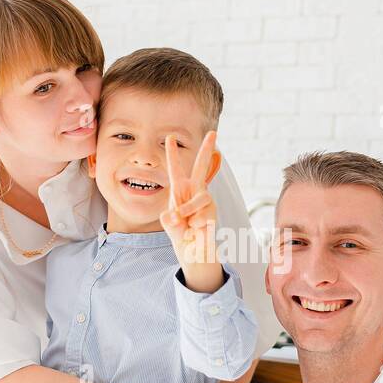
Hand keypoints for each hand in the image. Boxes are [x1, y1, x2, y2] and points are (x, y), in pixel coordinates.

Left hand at [160, 130, 219, 271]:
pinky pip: (205, 214)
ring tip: (186, 223)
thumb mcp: (169, 224)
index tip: (170, 137)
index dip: (173, 153)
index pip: (176, 169)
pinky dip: (197, 224)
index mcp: (180, 190)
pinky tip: (196, 230)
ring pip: (201, 197)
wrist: (193, 250)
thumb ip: (169, 219)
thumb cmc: (180, 232)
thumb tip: (175, 215)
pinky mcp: (213, 212)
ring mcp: (206, 201)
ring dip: (190, 210)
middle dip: (207, 150)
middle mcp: (195, 191)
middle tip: (213, 132)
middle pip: (202, 167)